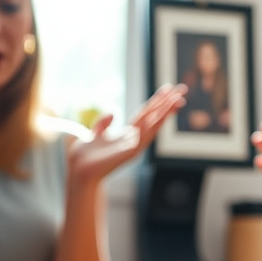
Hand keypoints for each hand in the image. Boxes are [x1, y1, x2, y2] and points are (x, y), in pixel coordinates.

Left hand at [68, 83, 185, 183]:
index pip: (146, 114)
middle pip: (154, 117)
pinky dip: (151, 126)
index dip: (157, 101)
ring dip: (166, 112)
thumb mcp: (93, 134)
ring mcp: (134, 146)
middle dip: (168, 103)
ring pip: (153, 126)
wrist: (79, 172)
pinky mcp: (130, 153)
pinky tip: (159, 115)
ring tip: (177, 99)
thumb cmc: (84, 157)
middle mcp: (134, 140)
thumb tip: (113, 113)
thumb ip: (103, 123)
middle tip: (182, 89)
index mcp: (127, 135)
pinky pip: (143, 137)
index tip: (168, 88)